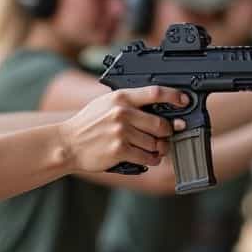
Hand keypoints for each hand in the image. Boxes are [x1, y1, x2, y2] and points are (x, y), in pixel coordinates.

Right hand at [58, 87, 187, 172]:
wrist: (68, 143)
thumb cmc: (88, 124)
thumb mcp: (106, 104)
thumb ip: (129, 103)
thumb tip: (159, 108)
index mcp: (120, 97)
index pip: (155, 92)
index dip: (175, 96)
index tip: (184, 101)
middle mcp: (122, 113)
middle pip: (161, 123)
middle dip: (167, 132)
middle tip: (166, 134)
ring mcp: (121, 132)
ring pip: (156, 142)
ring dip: (159, 148)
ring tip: (154, 148)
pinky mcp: (119, 150)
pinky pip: (147, 157)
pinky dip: (151, 159)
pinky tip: (147, 157)